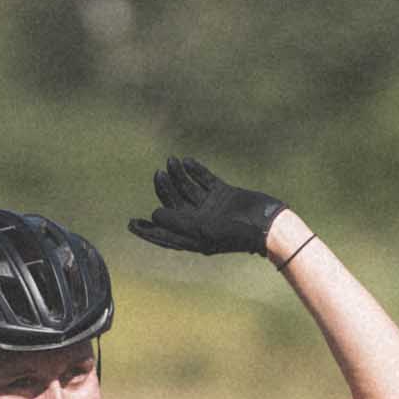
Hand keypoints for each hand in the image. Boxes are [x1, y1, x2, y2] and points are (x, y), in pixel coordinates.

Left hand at [128, 156, 288, 257]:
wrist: (267, 225)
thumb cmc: (235, 232)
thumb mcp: (202, 229)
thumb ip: (177, 222)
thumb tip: (154, 214)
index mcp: (194, 237)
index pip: (166, 234)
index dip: (148, 230)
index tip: (131, 224)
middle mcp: (201, 222)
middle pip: (176, 205)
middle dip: (165, 191)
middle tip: (158, 175)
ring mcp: (213, 208)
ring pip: (189, 190)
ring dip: (180, 177)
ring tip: (171, 162)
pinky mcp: (225, 194)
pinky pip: (206, 181)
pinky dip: (197, 172)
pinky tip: (187, 161)